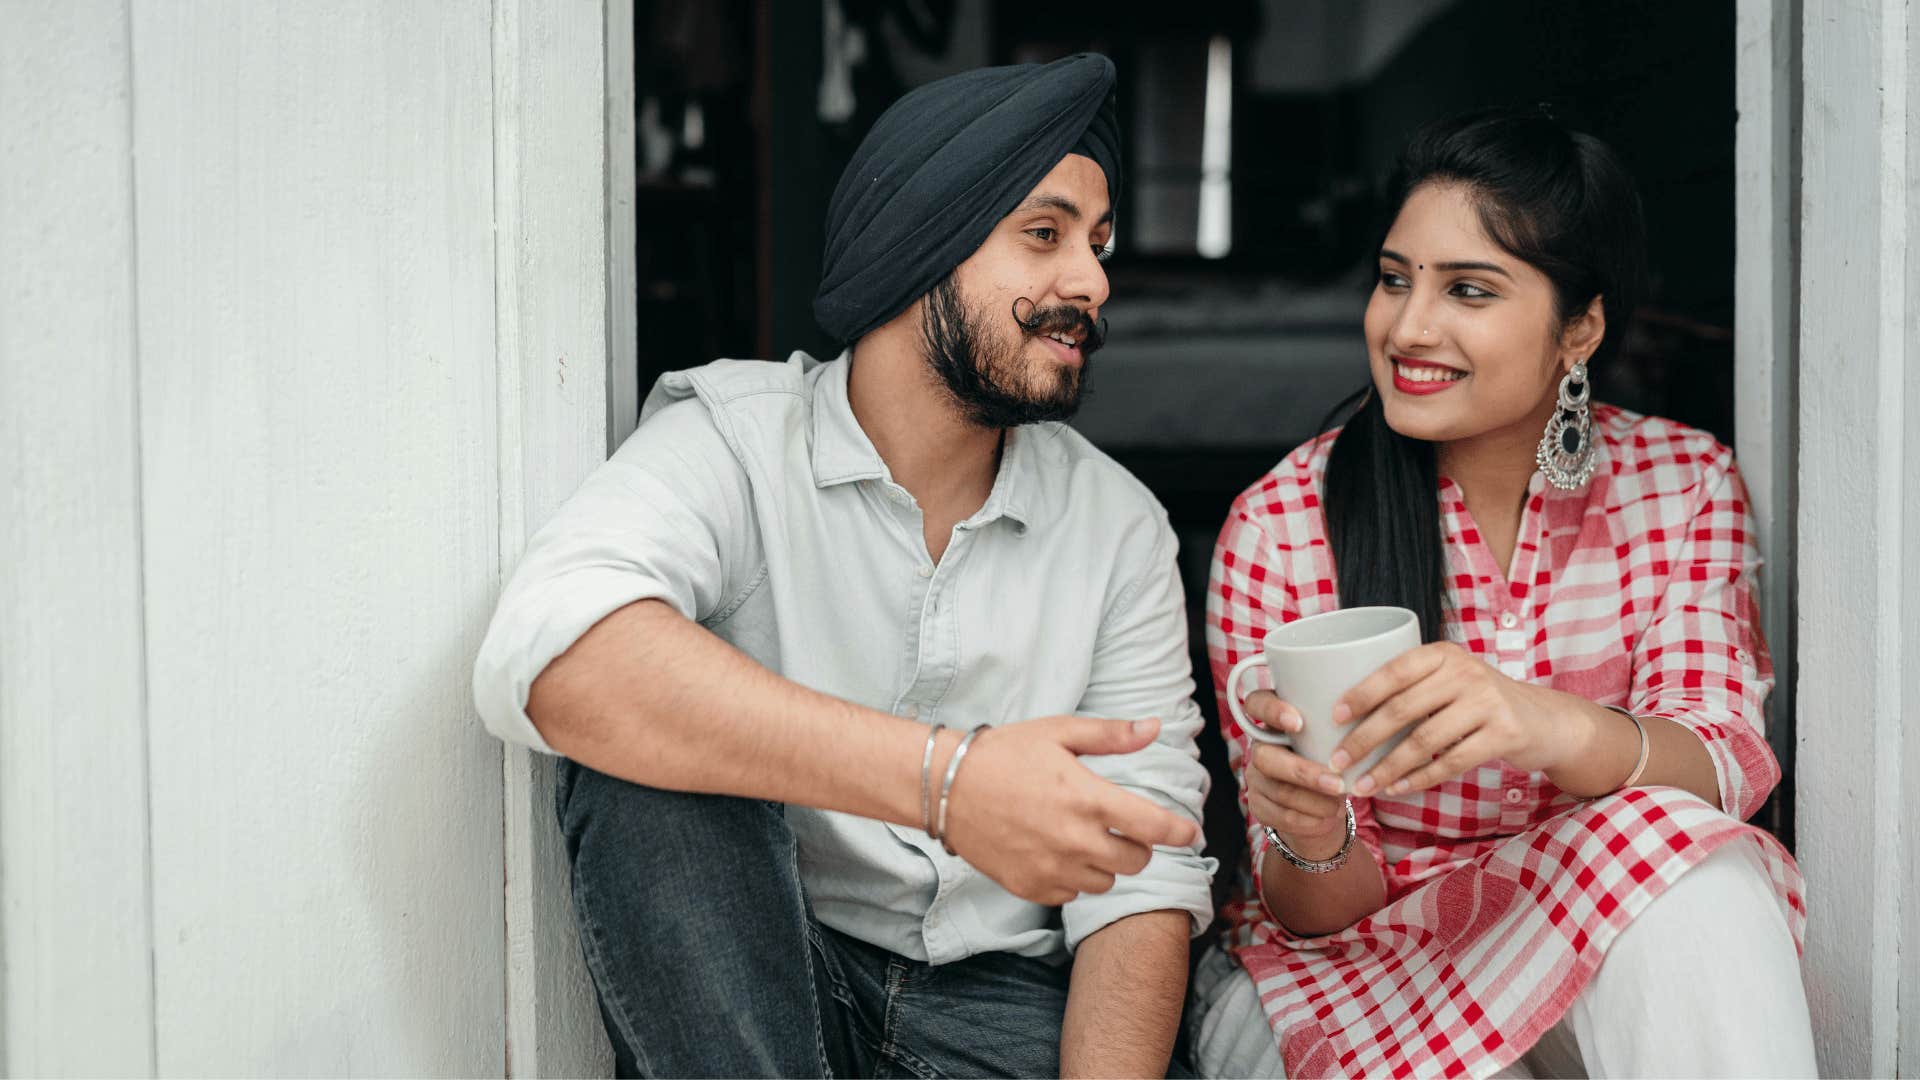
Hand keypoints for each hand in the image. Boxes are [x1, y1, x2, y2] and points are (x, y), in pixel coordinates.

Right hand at [941, 716, 1200, 905]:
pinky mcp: (1031, 887)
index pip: (1155, 828)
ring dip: (1104, 863)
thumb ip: (1111, 736)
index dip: (1180, 833)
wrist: (945, 787)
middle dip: (1136, 844)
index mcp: (1088, 799)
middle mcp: (1075, 840)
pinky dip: (1073, 878)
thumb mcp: (1059, 733)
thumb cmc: (1003, 754)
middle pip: (1136, 861)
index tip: (1190, 833)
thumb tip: (1154, 728)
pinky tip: (1055, 853)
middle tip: (1119, 826)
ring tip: (1080, 837)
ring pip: (1106, 881)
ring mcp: (1052, 868)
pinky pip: (1072, 894)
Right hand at [1238, 691, 1348, 860]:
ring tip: (1339, 805)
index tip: (1298, 724)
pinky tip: (1327, 819)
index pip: (1257, 704)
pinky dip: (1308, 820)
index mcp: (1275, 720)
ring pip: (1278, 790)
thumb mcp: (1335, 738)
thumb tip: (1365, 727)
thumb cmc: (1334, 759)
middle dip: (1304, 773)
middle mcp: (1259, 747)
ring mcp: (1255, 778)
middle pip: (1265, 757)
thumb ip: (1337, 728)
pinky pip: (1280, 815)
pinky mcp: (1258, 806)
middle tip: (1337, 784)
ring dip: (1313, 801)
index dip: (1271, 711)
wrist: (1325, 803)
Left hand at [1330, 641, 1576, 797]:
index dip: (1361, 694)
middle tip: (1337, 763)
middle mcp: (1465, 672)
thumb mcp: (1451, 680)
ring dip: (1386, 768)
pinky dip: (1419, 779)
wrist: (1545, 720)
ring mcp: (1488, 702)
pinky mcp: (1504, 734)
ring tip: (1361, 786)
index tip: (1333, 717)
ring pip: (1423, 741)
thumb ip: (1414, 687)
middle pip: (1402, 709)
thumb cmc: (1480, 701)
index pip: (1394, 671)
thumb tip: (1347, 713)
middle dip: (1363, 740)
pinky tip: (1396, 789)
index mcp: (1443, 654)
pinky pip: (1450, 762)